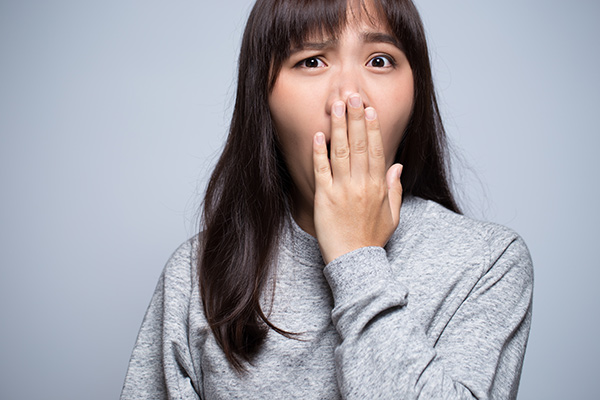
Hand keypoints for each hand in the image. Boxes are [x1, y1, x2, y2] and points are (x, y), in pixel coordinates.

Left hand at [312, 93, 402, 263]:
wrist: (354, 261)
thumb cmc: (372, 240)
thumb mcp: (393, 215)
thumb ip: (395, 189)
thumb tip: (397, 166)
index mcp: (379, 186)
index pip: (376, 150)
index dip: (372, 128)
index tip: (369, 109)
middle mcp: (362, 184)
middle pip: (359, 145)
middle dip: (356, 118)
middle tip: (353, 96)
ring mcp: (343, 190)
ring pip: (341, 152)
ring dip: (339, 127)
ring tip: (336, 106)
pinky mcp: (325, 198)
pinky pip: (322, 170)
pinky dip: (320, 152)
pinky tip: (319, 135)